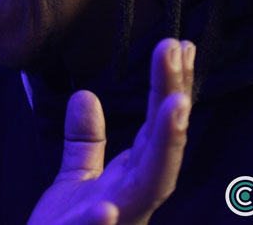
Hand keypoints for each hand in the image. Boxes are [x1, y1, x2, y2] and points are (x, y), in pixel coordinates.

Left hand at [27, 38, 194, 224]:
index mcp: (131, 182)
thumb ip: (86, 142)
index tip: (178, 45)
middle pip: (163, 146)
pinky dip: (103, 221)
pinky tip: (106, 206)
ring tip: (176, 104)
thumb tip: (89, 94)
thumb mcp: (74, 180)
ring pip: (149, 188)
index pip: (158, 129)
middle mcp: (133, 201)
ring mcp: (115, 224)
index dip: (169, 88)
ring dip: (166, 145)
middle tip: (178, 48)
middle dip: (174, 99)